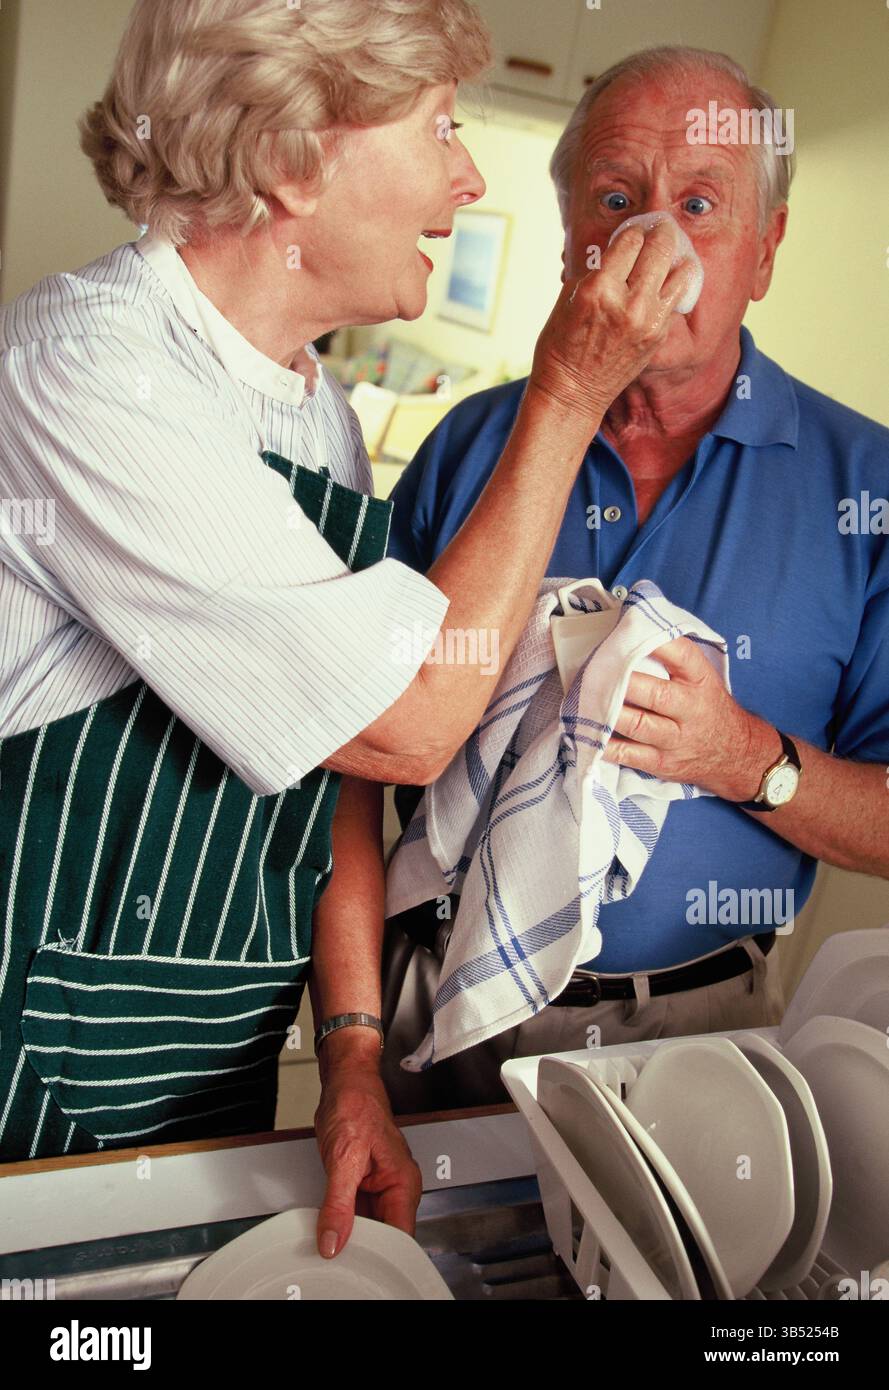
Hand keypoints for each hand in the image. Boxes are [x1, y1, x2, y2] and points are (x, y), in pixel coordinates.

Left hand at [313, 1055, 421, 1258]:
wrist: (345, 1082)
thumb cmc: (355, 1104)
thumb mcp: (343, 1158)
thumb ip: (338, 1204)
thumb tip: (333, 1240)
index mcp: (403, 1182)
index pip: (400, 1235)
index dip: (381, 1255)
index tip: (358, 1264)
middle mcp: (396, 1186)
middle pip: (385, 1235)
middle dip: (363, 1248)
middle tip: (337, 1254)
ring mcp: (380, 1186)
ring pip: (368, 1226)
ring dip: (350, 1235)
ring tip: (331, 1241)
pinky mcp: (363, 1183)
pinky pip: (355, 1213)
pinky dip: (342, 1221)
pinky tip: (329, 1226)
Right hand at [529, 221, 695, 421]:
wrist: (573, 393)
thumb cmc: (560, 346)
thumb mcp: (568, 299)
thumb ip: (594, 270)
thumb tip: (614, 248)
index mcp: (598, 289)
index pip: (630, 240)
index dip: (632, 230)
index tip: (633, 229)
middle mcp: (627, 302)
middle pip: (660, 247)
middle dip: (660, 231)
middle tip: (660, 225)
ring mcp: (648, 321)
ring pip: (680, 269)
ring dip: (675, 256)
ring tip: (669, 251)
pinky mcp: (659, 335)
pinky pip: (677, 297)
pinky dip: (675, 283)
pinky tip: (669, 279)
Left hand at [599, 636, 781, 801]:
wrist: (736, 754)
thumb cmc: (708, 707)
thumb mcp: (702, 677)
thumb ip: (673, 657)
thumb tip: (631, 626)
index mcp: (701, 680)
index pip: (681, 654)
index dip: (656, 642)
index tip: (629, 631)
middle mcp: (690, 708)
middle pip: (654, 693)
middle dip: (622, 682)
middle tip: (594, 670)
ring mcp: (676, 739)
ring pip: (637, 724)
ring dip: (607, 712)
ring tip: (582, 699)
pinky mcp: (662, 763)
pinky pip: (629, 754)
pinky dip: (605, 745)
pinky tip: (586, 733)